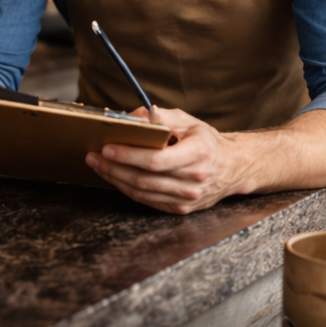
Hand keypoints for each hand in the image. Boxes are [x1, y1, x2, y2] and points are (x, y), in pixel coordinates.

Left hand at [85, 105, 251, 213]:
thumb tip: (133, 117)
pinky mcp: (180, 209)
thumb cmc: (208, 142)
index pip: (156, 159)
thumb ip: (162, 117)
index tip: (107, 147)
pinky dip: (128, 189)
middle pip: (144, 179)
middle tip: (94, 156)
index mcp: (197, 154)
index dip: (129, 155)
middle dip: (114, 167)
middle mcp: (193, 180)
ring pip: (142, 192)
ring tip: (99, 166)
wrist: (232, 168)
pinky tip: (116, 177)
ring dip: (116, 179)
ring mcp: (186, 199)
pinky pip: (147, 200)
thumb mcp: (190, 121)